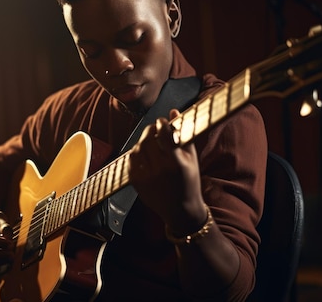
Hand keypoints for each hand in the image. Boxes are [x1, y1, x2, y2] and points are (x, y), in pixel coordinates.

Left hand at [128, 109, 205, 228]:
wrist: (180, 210)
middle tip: (155, 129)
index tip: (162, 122)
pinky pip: (131, 160)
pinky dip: (136, 153)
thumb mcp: (190, 158)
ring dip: (142, 141)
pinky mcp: (136, 182)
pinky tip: (144, 154)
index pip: (163, 133)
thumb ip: (181, 133)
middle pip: (147, 139)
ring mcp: (145, 176)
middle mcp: (159, 169)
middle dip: (150, 130)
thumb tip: (173, 111)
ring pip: (137, 148)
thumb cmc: (189, 182)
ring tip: (150, 142)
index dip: (161, 123)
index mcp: (175, 162)